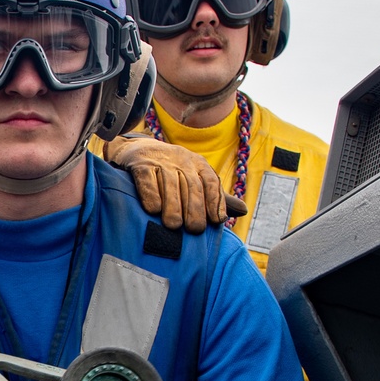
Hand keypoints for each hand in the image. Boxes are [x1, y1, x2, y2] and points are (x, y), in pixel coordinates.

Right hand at [104, 135, 238, 233]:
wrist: (136, 150)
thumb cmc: (169, 172)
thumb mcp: (194, 179)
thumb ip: (215, 197)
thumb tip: (244, 211)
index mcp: (197, 163)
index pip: (211, 181)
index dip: (215, 201)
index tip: (216, 221)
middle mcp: (181, 159)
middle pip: (192, 185)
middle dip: (194, 208)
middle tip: (194, 230)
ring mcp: (160, 160)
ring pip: (170, 184)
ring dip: (172, 206)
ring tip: (173, 226)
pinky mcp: (140, 163)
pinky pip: (147, 179)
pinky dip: (150, 194)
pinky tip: (153, 210)